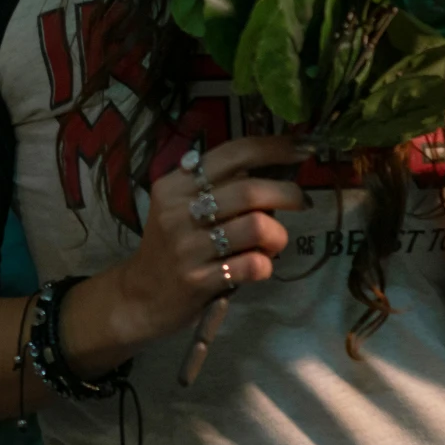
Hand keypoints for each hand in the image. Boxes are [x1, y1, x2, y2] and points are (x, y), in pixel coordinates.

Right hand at [65, 134, 306, 368]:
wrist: (140, 296)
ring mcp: (187, 246)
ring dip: (278, 236)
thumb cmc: (170, 246)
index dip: (274, 148)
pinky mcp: (198, 279)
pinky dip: (265, 265)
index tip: (304, 149)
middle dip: (288, 193)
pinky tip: (258, 266)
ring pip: (257, 227)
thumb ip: (215, 185)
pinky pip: (252, 265)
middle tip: (301, 201)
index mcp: (176, 184)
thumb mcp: (180, 206)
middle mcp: (179, 210)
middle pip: (250, 191)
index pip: (233, 153)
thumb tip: (272, 166)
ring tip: (273, 243)